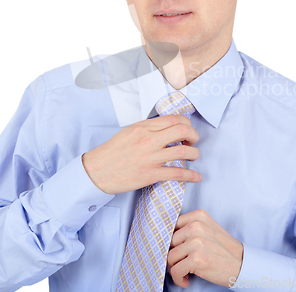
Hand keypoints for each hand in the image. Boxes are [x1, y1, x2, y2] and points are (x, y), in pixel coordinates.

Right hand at [82, 115, 200, 193]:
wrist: (98, 170)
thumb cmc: (113, 151)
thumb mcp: (130, 131)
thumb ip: (149, 127)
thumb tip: (168, 127)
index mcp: (144, 127)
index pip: (174, 119)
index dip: (186, 124)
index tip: (187, 130)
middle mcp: (149, 140)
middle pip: (183, 131)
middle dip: (194, 136)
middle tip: (193, 141)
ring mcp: (151, 158)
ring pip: (183, 152)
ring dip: (194, 154)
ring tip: (194, 156)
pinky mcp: (151, 174)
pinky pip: (177, 174)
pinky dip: (191, 175)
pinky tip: (197, 177)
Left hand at [167, 209, 243, 287]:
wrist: (242, 263)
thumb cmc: (223, 249)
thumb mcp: (207, 229)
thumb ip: (189, 228)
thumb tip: (166, 238)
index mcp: (198, 216)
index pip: (171, 226)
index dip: (172, 241)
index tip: (177, 250)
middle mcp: (196, 226)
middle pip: (169, 243)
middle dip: (173, 256)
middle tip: (181, 264)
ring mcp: (196, 242)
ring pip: (169, 257)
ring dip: (175, 269)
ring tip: (184, 272)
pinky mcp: (197, 259)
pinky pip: (175, 271)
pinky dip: (178, 279)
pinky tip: (186, 280)